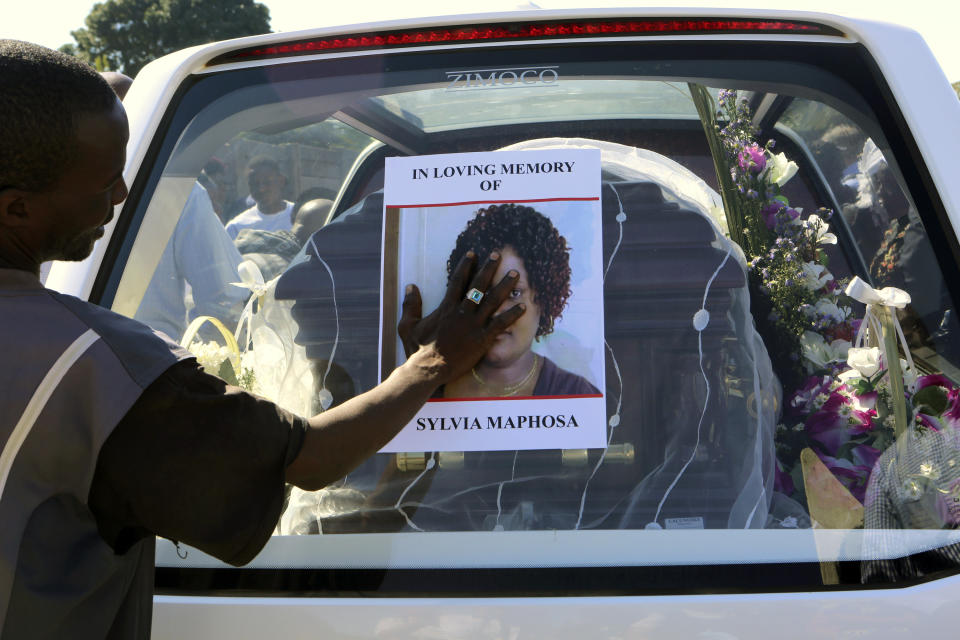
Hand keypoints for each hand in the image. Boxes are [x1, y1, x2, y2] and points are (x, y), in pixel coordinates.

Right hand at [398, 251, 524, 383]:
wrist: (429, 369)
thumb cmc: (418, 349)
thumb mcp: (408, 325)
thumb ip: (410, 305)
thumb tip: (411, 286)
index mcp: (446, 307)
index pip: (457, 281)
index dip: (465, 266)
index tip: (473, 253)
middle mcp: (462, 312)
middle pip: (478, 285)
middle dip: (488, 269)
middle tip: (498, 255)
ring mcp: (474, 325)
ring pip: (493, 301)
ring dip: (505, 286)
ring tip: (515, 274)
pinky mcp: (482, 339)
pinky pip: (501, 324)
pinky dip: (512, 314)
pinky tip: (523, 306)